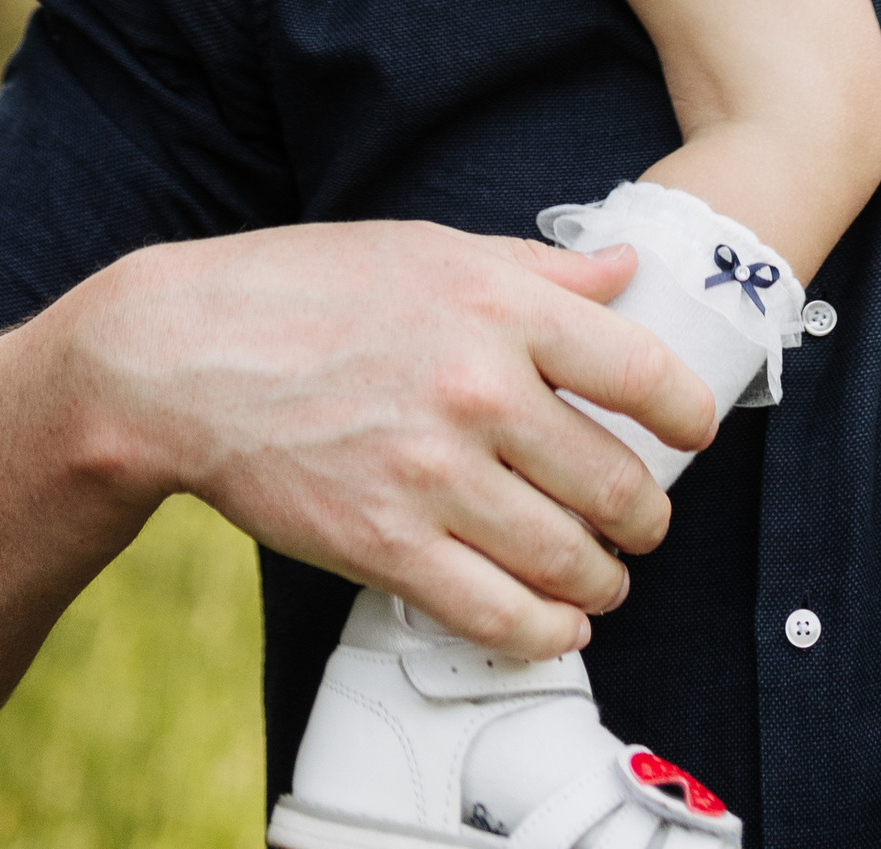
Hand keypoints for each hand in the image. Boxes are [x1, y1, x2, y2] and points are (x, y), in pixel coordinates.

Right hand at [68, 221, 713, 658]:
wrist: (185, 355)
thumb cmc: (305, 288)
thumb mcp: (430, 247)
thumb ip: (537, 267)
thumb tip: (626, 270)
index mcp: (497, 305)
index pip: (639, 370)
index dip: (686, 414)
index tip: (694, 434)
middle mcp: (477, 389)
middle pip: (612, 481)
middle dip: (646, 518)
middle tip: (644, 524)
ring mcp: (432, 474)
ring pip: (565, 558)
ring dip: (603, 582)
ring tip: (604, 579)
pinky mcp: (384, 545)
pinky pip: (496, 615)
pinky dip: (544, 631)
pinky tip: (556, 623)